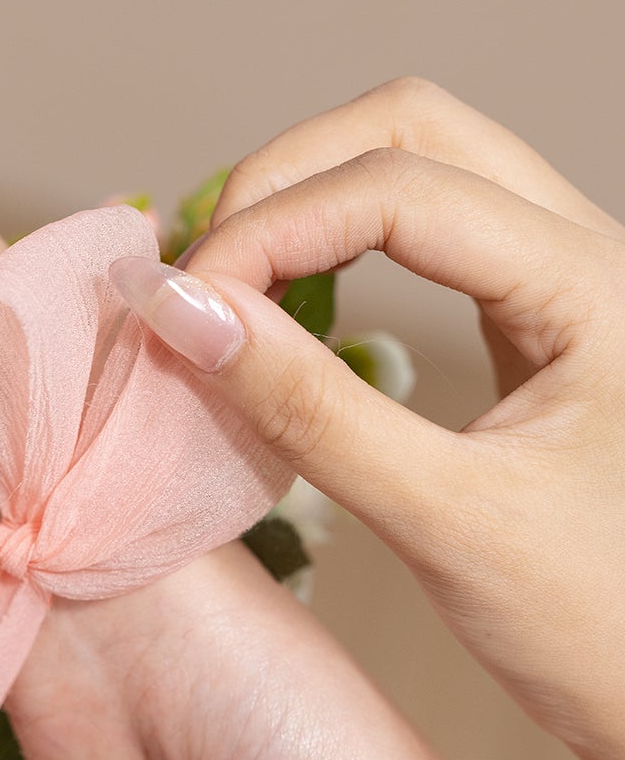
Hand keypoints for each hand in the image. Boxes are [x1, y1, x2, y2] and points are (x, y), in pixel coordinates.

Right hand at [108, 76, 624, 759]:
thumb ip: (310, 409)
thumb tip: (181, 313)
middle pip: (414, 129)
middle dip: (286, 180)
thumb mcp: (445, 520)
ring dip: (311, 201)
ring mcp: (570, 279)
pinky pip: (431, 235)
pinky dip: (342, 246)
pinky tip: (289, 309)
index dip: (271, 227)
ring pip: (423, 165)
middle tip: (199, 279)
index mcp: (598, 285)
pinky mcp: (542, 321)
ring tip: (227, 289)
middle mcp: (594, 253)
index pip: (400, 187)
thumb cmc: (600, 629)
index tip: (177, 310)